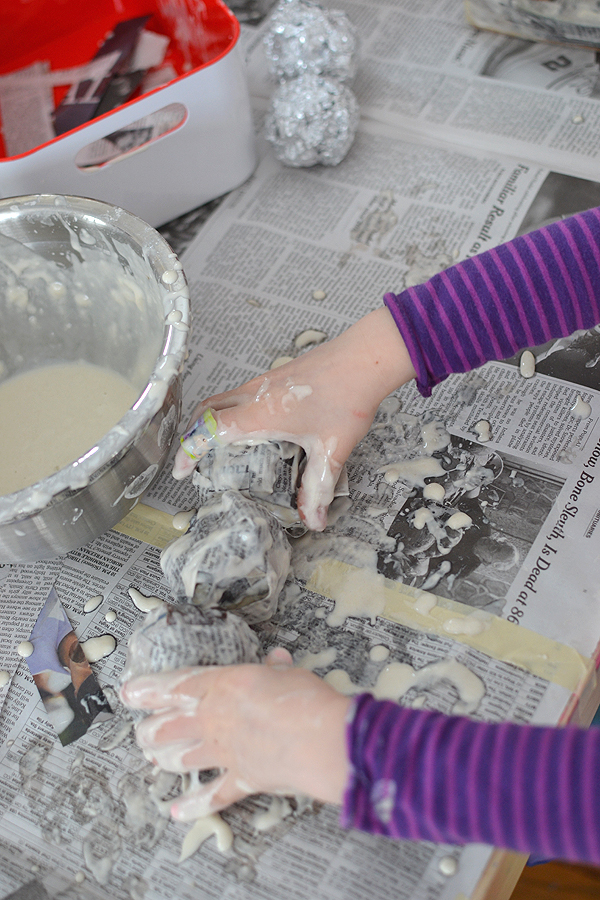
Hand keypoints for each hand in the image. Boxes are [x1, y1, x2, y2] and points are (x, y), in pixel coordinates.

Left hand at [120, 648, 351, 820]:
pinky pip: (211, 796)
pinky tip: (176, 811)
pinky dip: (193, 805)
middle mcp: (214, 720)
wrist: (319, 739)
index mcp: (221, 686)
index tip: (129, 693)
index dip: (148, 690)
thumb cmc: (302, 698)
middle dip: (150, 730)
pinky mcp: (241, 780)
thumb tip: (277, 661)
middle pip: (168, 727)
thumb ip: (274, 671)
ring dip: (164, 759)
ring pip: (182, 758)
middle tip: (142, 731)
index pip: (175, 686)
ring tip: (153, 758)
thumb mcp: (287, 673)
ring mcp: (224, 753)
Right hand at [173, 307, 414, 529]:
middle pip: (206, 411)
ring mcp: (264, 382)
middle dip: (193, 434)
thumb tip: (314, 519)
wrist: (366, 356)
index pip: (208, 431)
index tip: (182, 470)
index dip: (189, 451)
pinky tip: (251, 425)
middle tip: (194, 457)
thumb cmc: (348, 396)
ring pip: (222, 398)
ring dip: (210, 419)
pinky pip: (240, 393)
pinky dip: (230, 409)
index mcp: (259, 414)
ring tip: (216, 444)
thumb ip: (318, 486)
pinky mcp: (276, 375)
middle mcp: (254, 394)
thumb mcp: (332, 449)